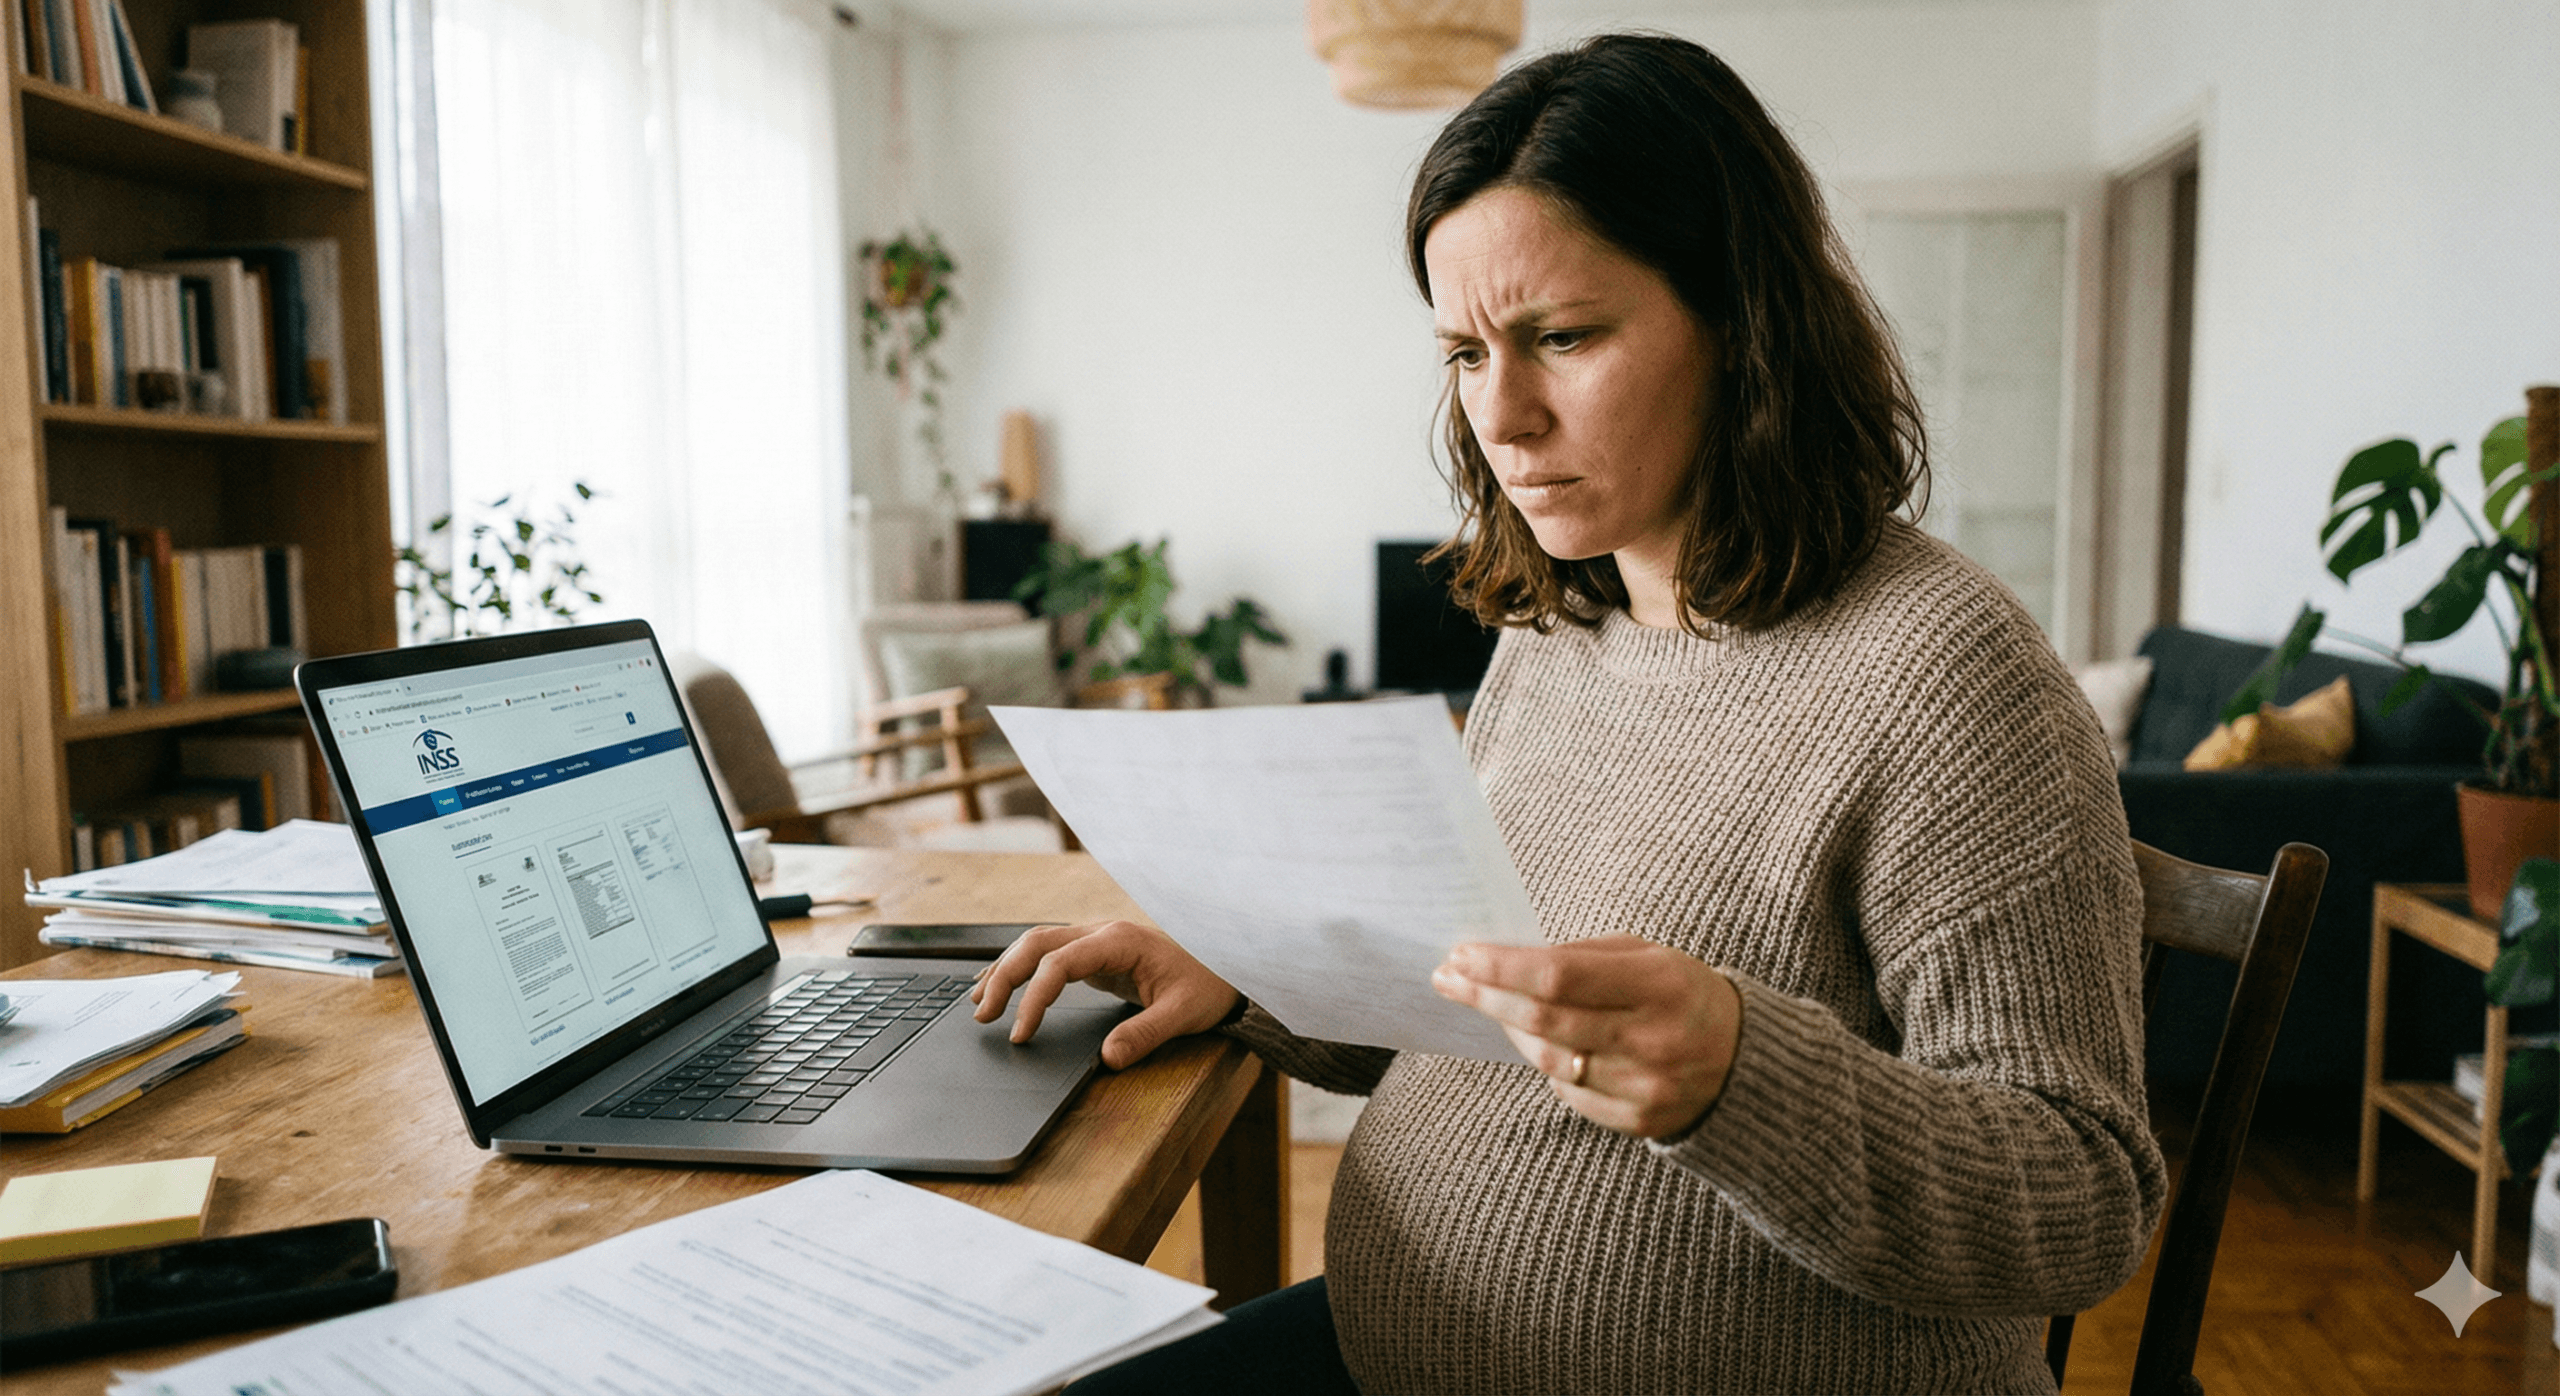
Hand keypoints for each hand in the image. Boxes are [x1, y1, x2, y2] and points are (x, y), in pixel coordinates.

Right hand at [970, 920, 1241, 1069]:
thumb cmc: (1207, 986)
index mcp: (1119, 941)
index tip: (1020, 1032)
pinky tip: (1000, 985)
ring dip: (1005, 969)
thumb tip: (1109, 1059)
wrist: (1227, 967)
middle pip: (1036, 944)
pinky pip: (1048, 954)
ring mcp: (1096, 939)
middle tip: (982, 1016)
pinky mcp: (1095, 953)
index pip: (1059, 963)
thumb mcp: (1183, 1013)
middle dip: (1003, 977)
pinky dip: (1020, 968)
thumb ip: (1146, 1034)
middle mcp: (1102, 933)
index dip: (1034, 998)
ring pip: (1036, 944)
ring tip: (979, 1004)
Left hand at [1432, 934, 1741, 1139]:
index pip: (1558, 975)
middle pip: (1543, 1020)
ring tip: (1489, 1004)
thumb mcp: (1647, 956)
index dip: (1500, 966)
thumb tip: (1507, 959)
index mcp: (1659, 984)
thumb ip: (1582, 955)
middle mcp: (1653, 1039)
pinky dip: (1547, 1065)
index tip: (1461, 954)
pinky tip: (1544, 1045)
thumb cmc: (1682, 993)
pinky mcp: (1638, 1121)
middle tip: (1447, 977)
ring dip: (1508, 1030)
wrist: (1746, 1061)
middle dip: (1485, 996)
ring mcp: (1645, 1087)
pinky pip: (1567, 1092)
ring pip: (1547, 1060)